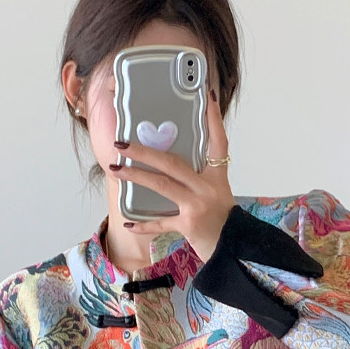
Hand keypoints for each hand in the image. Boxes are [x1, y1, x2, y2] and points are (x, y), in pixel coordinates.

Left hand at [108, 90, 235, 262]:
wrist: (234, 252)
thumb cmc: (223, 224)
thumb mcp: (217, 196)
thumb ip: (197, 181)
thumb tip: (168, 166)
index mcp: (217, 178)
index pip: (218, 142)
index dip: (213, 119)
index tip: (206, 96)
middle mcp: (207, 189)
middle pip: (173, 162)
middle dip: (145, 151)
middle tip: (122, 143)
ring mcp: (197, 207)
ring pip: (161, 185)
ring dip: (135, 176)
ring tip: (115, 169)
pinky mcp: (188, 226)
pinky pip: (161, 223)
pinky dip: (143, 224)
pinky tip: (128, 222)